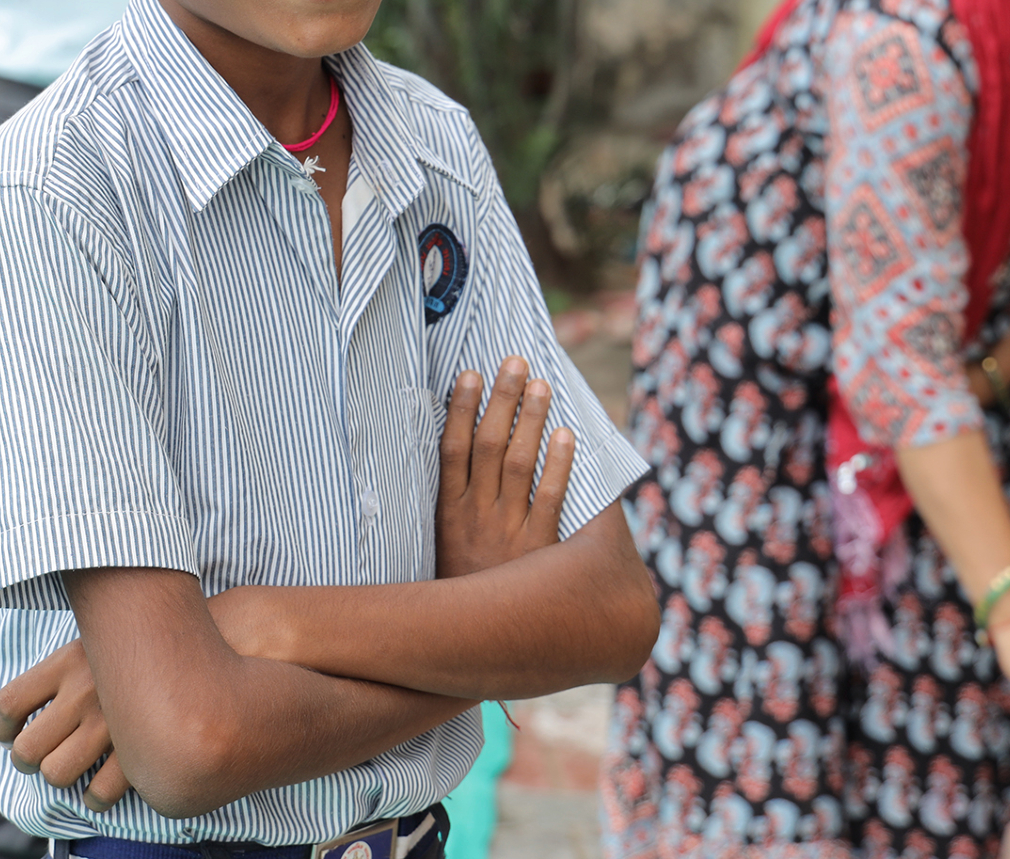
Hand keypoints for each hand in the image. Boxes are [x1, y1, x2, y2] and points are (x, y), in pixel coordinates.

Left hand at [0, 640, 128, 812]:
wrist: (208, 638)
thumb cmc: (143, 645)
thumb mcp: (99, 640)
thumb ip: (65, 666)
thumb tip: (27, 703)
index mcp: (69, 661)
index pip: (10, 702)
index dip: (1, 725)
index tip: (7, 731)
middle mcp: (86, 693)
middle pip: (27, 748)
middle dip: (25, 758)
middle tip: (34, 755)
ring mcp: (112, 724)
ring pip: (57, 773)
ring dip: (57, 776)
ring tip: (66, 769)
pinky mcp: (138, 749)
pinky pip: (99, 793)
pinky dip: (93, 797)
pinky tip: (97, 787)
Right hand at [435, 357, 575, 579]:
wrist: (478, 648)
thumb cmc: (460, 588)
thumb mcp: (442, 546)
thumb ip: (453, 503)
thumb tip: (456, 452)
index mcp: (447, 514)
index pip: (452, 449)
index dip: (462, 409)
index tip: (471, 373)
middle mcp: (476, 518)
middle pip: (489, 446)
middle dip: (503, 400)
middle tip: (515, 361)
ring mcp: (508, 534)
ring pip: (520, 465)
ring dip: (531, 421)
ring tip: (542, 385)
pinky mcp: (540, 554)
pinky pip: (551, 502)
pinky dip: (559, 468)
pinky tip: (567, 437)